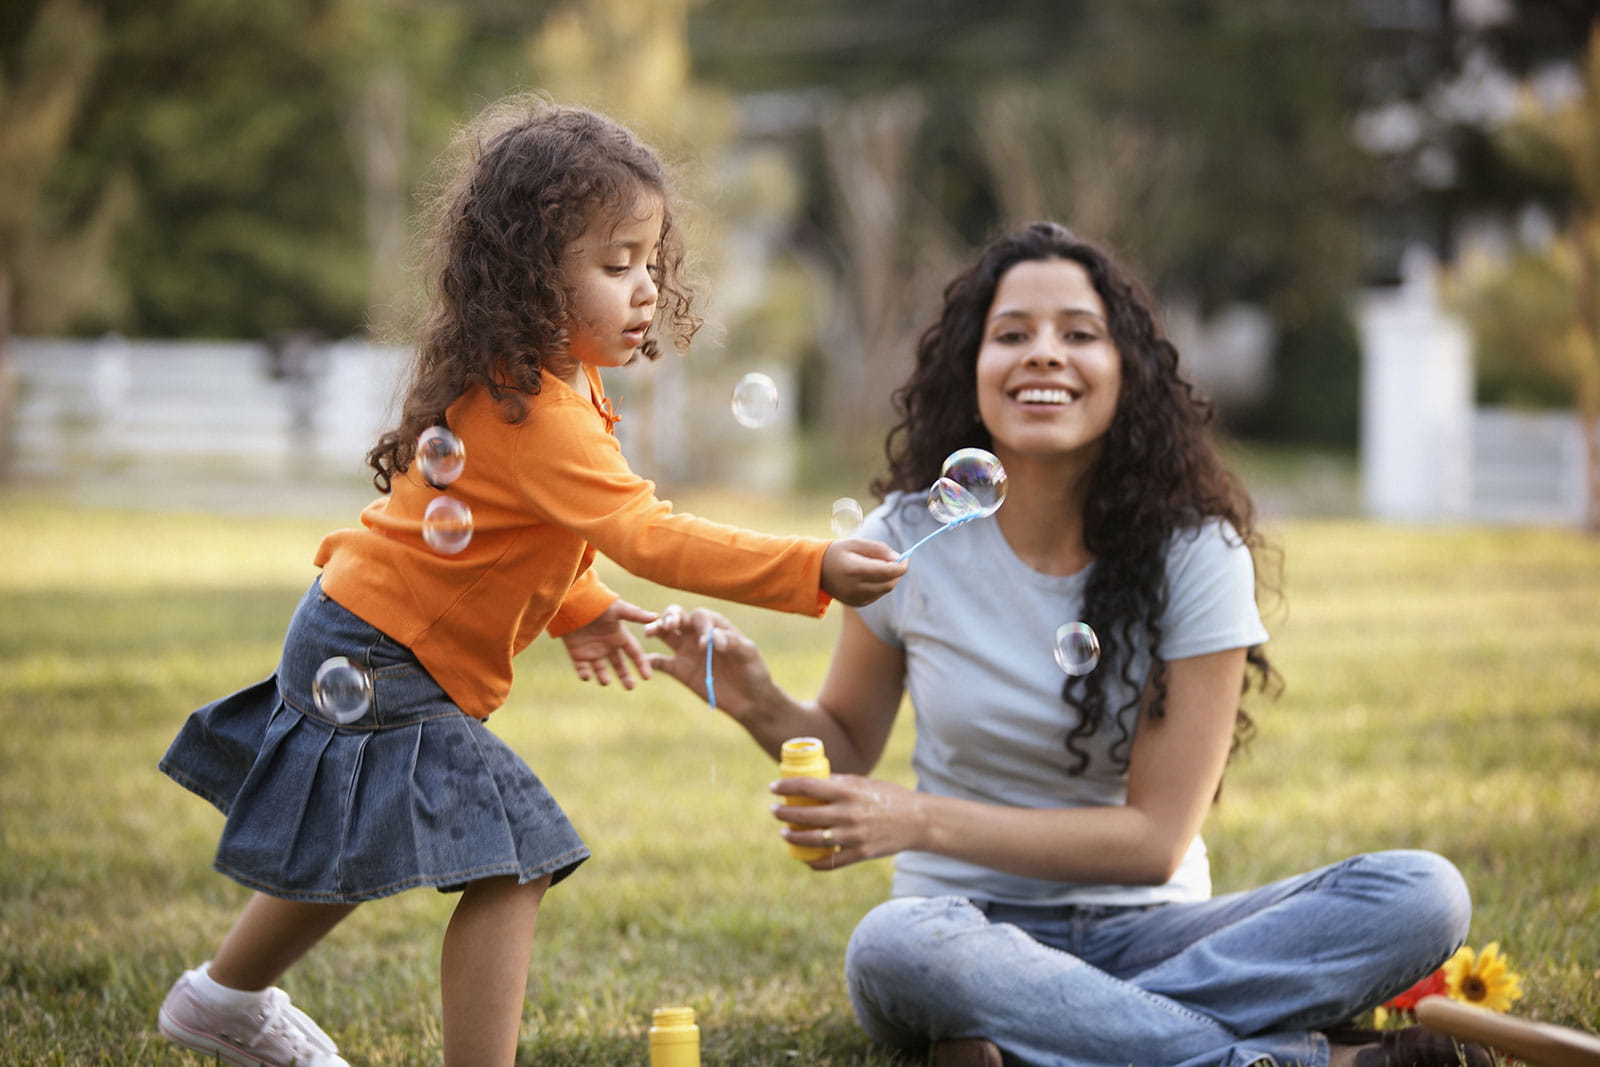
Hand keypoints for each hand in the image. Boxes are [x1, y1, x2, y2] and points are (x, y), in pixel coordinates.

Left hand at [559, 598, 656, 688]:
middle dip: (625, 676)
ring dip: (604, 677)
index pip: (634, 653)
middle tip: (631, 687)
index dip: (641, 664)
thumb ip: (636, 614)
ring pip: (601, 669)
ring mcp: (592, 650)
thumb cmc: (596, 601)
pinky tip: (587, 676)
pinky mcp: (577, 653)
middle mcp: (607, 645)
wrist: (572, 600)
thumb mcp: (617, 608)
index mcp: (619, 635)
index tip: (647, 677)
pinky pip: (582, 668)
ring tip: (606, 682)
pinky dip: (584, 674)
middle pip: (620, 665)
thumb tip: (656, 617)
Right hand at [643, 604, 773, 717]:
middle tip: (668, 625)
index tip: (706, 645)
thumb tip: (716, 638)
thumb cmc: (753, 671)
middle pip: (678, 617)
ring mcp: (687, 651)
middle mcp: (698, 634)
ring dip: (655, 630)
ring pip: (665, 634)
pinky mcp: (680, 670)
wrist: (750, 700)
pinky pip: (660, 662)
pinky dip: (649, 661)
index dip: (701, 627)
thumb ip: (733, 642)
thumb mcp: (749, 654)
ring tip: (648, 633)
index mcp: (715, 626)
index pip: (700, 617)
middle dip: (670, 617)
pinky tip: (644, 663)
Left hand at [769, 773, 923, 871]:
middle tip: (775, 810)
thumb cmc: (889, 797)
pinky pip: (831, 862)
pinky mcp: (860, 854)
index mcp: (848, 791)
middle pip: (804, 815)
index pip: (808, 786)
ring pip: (812, 840)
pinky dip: (815, 862)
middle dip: (783, 813)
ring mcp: (853, 836)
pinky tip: (805, 858)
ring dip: (793, 837)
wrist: (917, 821)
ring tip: (785, 833)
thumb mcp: (864, 783)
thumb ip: (840, 782)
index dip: (786, 787)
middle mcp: (848, 813)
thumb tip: (812, 780)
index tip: (773, 788)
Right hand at [820, 538, 906, 606]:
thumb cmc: (837, 552)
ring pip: (884, 591)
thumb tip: (897, 558)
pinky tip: (869, 577)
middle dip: (896, 573)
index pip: (888, 571)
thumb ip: (878, 548)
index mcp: (855, 570)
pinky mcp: (856, 603)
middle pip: (889, 584)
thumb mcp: (856, 543)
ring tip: (877, 567)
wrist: (815, 570)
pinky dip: (879, 586)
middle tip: (892, 561)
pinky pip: (877, 596)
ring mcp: (855, 598)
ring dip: (888, 579)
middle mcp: (855, 587)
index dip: (901, 566)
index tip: (905, 558)